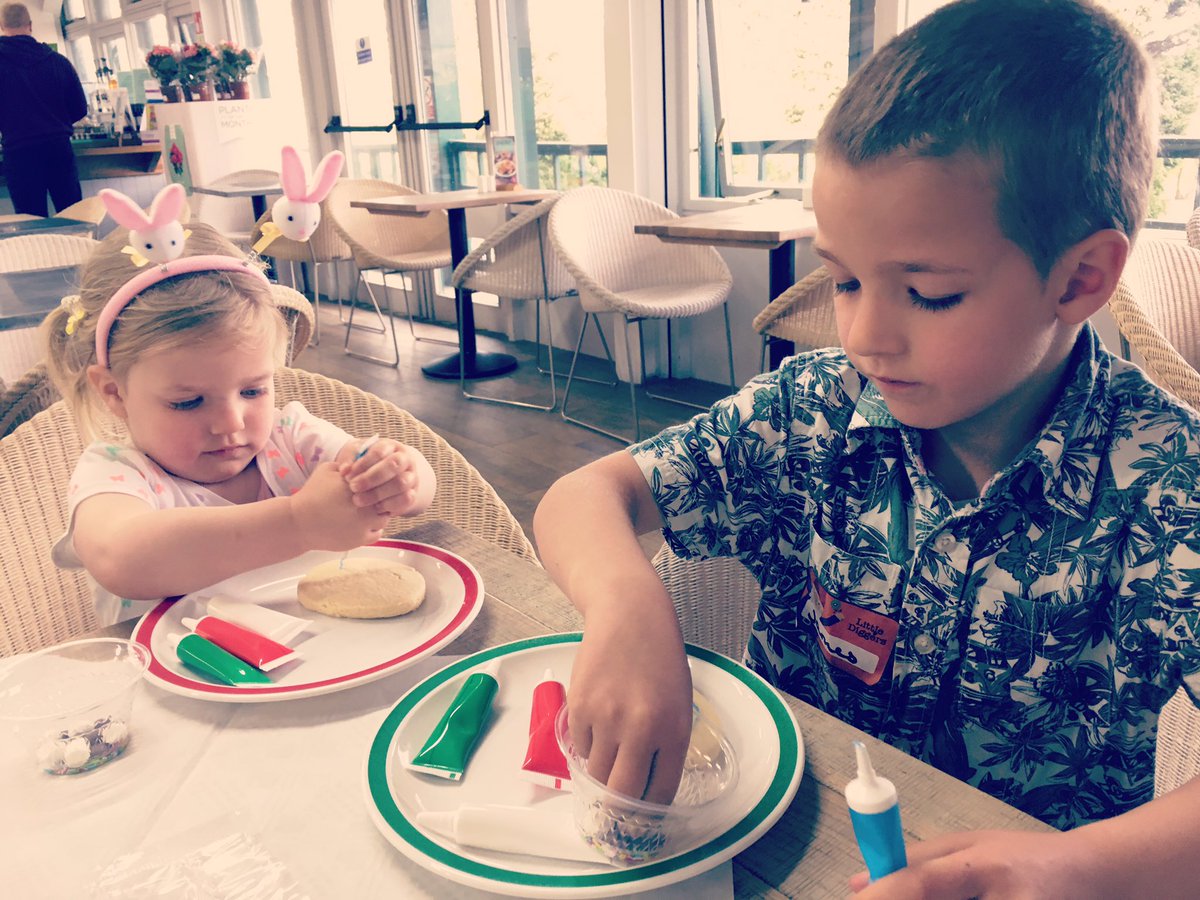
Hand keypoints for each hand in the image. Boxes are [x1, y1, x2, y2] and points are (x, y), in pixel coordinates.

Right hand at [290, 462, 387, 549]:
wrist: (299, 522)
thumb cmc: (311, 495)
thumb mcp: (326, 471)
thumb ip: (347, 465)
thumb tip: (363, 462)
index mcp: (357, 486)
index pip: (382, 482)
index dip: (379, 484)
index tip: (372, 486)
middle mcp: (363, 505)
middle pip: (386, 500)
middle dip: (380, 499)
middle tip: (372, 500)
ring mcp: (363, 524)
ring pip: (384, 518)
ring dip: (378, 515)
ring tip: (364, 513)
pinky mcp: (360, 539)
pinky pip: (377, 533)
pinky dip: (371, 530)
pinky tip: (360, 525)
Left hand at [340, 439, 433, 516]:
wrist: (384, 478)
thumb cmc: (365, 465)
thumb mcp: (356, 458)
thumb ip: (349, 461)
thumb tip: (344, 470)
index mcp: (391, 446)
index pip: (380, 451)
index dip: (363, 464)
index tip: (348, 475)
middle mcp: (405, 459)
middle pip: (393, 465)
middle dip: (371, 478)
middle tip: (353, 488)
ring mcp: (411, 476)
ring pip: (401, 483)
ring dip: (378, 493)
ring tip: (359, 500)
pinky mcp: (413, 493)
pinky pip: (407, 499)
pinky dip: (390, 505)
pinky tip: (375, 508)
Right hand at [567, 603, 692, 803]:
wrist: (630, 615)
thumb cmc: (659, 657)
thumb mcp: (679, 703)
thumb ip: (666, 744)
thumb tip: (644, 785)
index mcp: (674, 731)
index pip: (659, 792)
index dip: (648, 811)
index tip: (641, 816)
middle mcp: (640, 730)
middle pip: (622, 794)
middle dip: (618, 811)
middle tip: (615, 811)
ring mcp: (606, 719)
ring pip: (596, 774)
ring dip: (600, 775)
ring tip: (607, 758)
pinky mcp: (579, 707)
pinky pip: (579, 748)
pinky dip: (586, 747)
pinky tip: (597, 726)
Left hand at [851, 829, 1103, 898]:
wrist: (1098, 877)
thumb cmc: (1025, 856)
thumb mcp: (971, 845)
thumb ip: (915, 862)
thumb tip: (856, 884)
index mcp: (986, 865)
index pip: (924, 882)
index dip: (884, 896)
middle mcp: (1008, 898)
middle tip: (899, 897)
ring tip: (968, 891)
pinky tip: (975, 899)